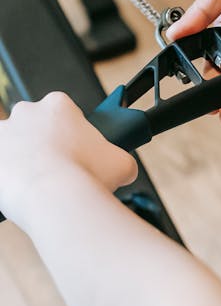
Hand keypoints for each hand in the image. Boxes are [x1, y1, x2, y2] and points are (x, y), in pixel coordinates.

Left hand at [0, 93, 136, 229]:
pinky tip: (22, 192)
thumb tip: (123, 167)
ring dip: (23, 160)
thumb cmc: (85, 177)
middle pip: (36, 126)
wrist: (53, 200)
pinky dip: (8, 178)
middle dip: (45, 145)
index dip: (73, 135)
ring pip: (13, 145)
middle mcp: (27, 112)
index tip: (77, 153)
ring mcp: (2, 133)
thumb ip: (122, 159)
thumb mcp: (123, 164)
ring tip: (39, 185)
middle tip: (59, 170)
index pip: (64, 114)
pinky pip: (1, 166)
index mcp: (59, 105)